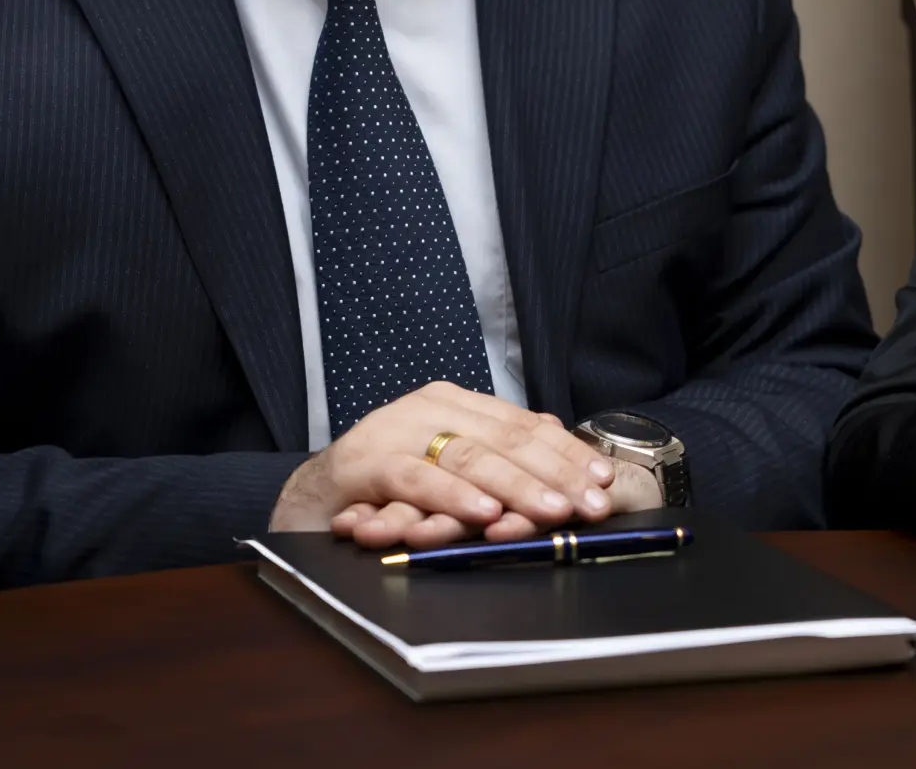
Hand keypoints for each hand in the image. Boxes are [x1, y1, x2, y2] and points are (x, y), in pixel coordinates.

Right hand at [272, 384, 616, 549]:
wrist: (311, 496)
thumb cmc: (388, 486)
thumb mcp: (449, 468)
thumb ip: (497, 457)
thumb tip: (564, 455)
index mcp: (455, 404)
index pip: (523, 424)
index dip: (567, 451)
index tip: (604, 479)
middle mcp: (429, 408)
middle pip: (504, 439)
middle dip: (554, 474)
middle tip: (590, 503)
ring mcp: (396, 431)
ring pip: (468, 456)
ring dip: (515, 486)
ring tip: (551, 509)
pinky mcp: (364, 463)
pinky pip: (417, 478)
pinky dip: (453, 496)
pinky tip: (484, 512)